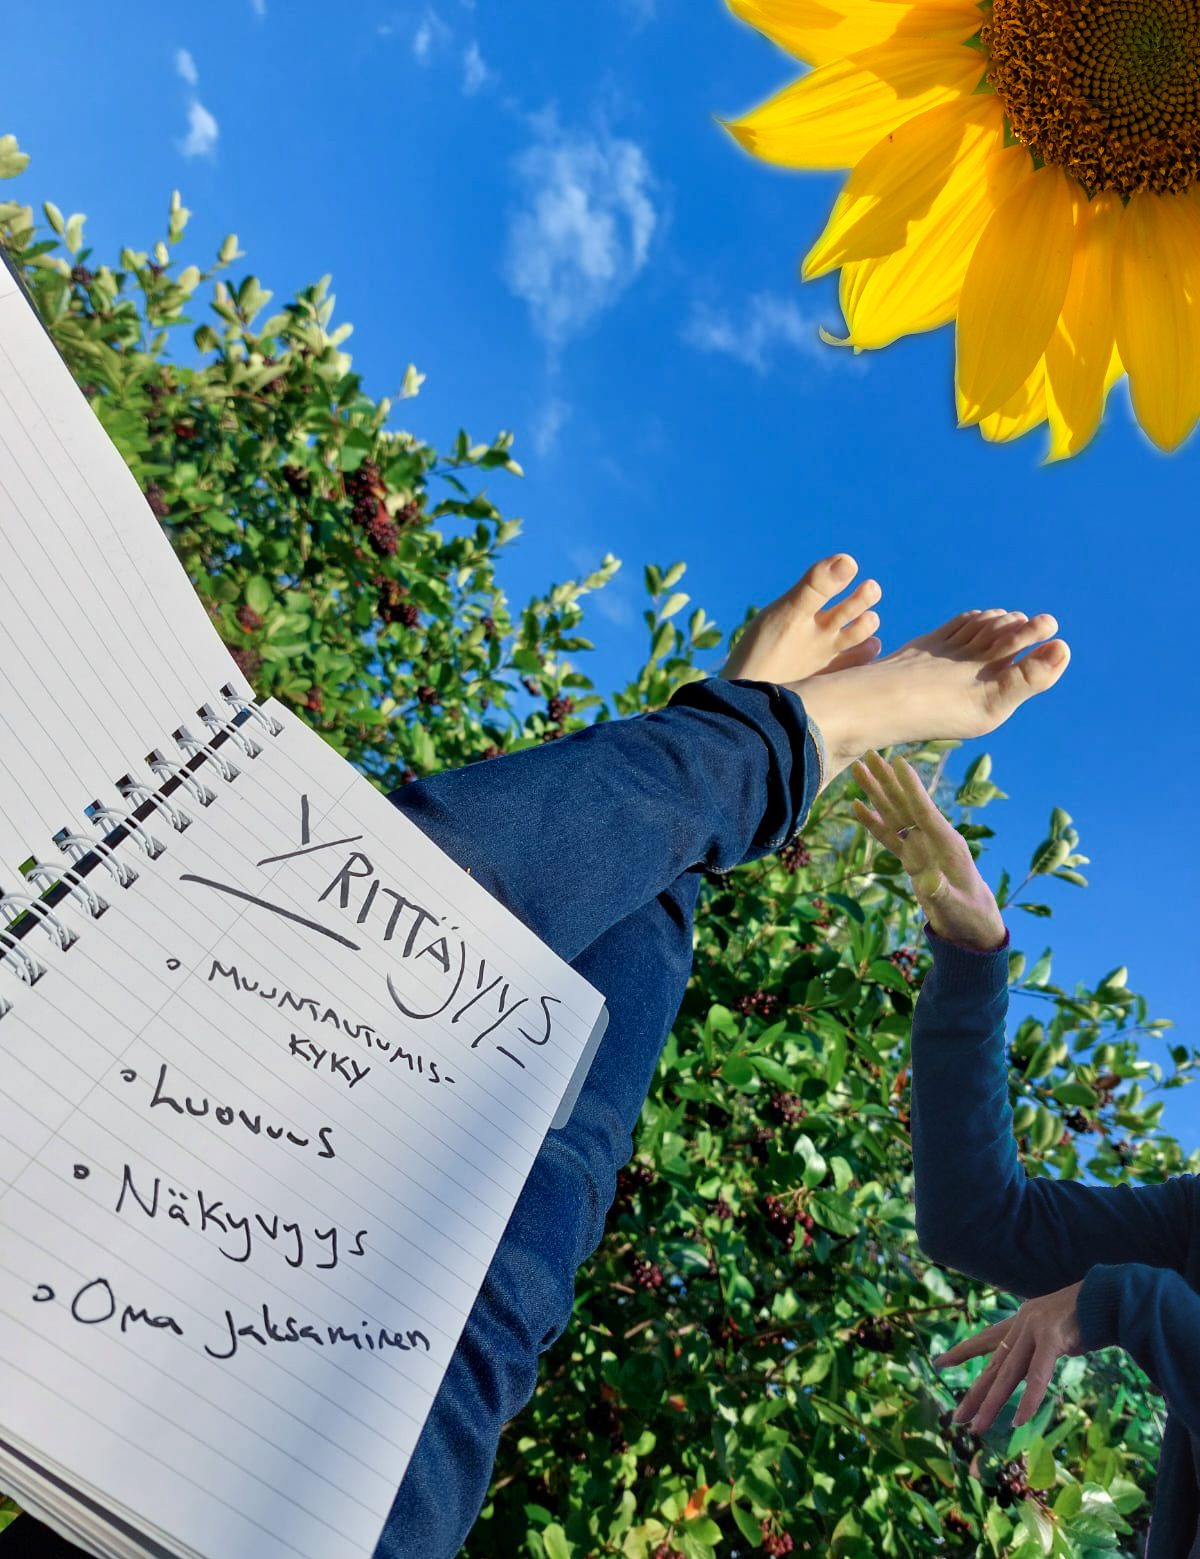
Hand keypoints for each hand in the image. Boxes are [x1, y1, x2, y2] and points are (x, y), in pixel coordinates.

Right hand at [850, 749, 1007, 951]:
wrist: (972, 926)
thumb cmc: (968, 915)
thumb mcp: (955, 907)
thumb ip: (941, 892)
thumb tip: (928, 881)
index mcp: (947, 844)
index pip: (924, 810)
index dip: (911, 787)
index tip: (898, 761)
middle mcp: (932, 839)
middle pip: (904, 804)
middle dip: (887, 779)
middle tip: (869, 754)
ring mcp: (920, 847)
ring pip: (894, 814)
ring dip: (876, 792)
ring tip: (859, 770)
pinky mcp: (911, 858)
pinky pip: (889, 836)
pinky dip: (873, 822)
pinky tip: (858, 806)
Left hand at [931, 1280, 1086, 1431]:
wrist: (1110, 1296)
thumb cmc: (1090, 1315)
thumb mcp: (1058, 1330)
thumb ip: (1045, 1347)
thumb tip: (1039, 1367)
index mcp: (1022, 1320)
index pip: (987, 1338)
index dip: (963, 1351)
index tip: (940, 1362)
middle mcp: (1022, 1324)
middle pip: (993, 1365)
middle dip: (974, 1393)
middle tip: (955, 1418)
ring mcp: (1034, 1330)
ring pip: (1008, 1374)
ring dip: (992, 1403)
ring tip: (976, 1427)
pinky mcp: (1051, 1339)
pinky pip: (1037, 1376)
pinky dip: (1027, 1400)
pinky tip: (1017, 1420)